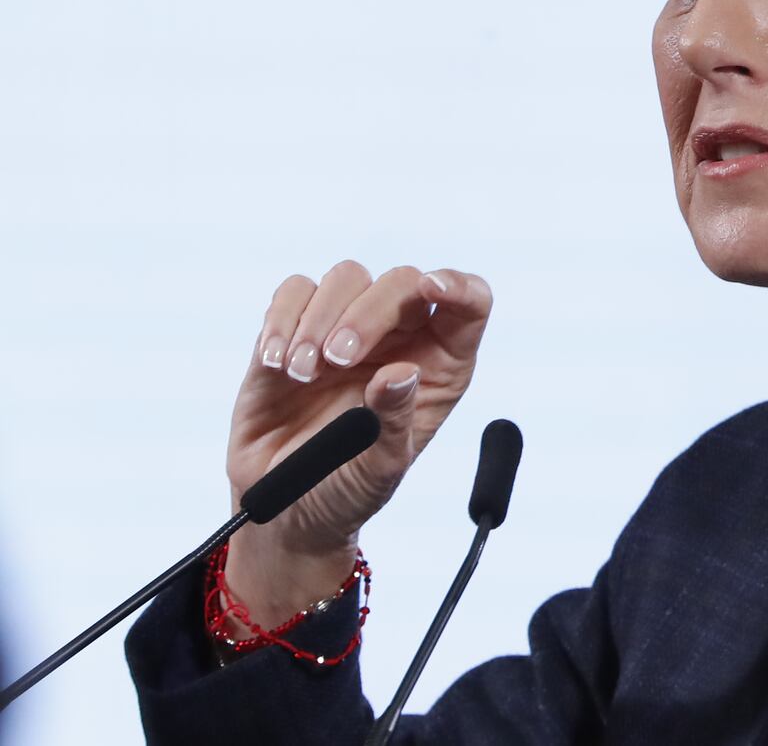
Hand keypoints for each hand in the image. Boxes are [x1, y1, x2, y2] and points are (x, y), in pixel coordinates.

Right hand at [219, 261, 493, 626]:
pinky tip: (278, 362)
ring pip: (348, 277)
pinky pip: (294, 294)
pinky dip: (283, 318)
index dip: (459, 286)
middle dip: (369, 313)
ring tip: (303, 372)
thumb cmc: (346, 490)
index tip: (432, 287)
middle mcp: (399, 337)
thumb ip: (393, 423)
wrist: (282, 508)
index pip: (470, 304)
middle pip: (401, 283)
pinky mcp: (294, 332)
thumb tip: (401, 373)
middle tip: (339, 359)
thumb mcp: (379, 470)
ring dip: (321, 317)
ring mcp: (346, 329)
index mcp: (438, 364)